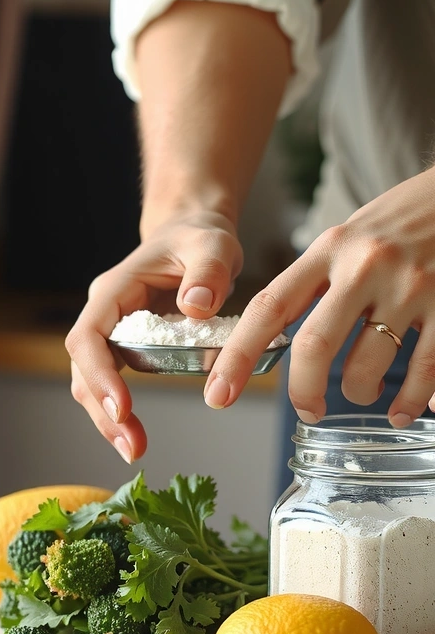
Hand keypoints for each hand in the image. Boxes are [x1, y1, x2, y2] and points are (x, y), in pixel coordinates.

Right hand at [65, 210, 242, 461]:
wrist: (192, 235)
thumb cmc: (198, 238)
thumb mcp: (213, 245)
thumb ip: (208, 272)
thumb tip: (196, 306)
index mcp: (115, 289)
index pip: (89, 335)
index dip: (99, 373)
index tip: (122, 406)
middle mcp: (105, 313)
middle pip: (84, 368)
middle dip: (102, 410)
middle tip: (131, 446)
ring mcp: (113, 332)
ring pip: (93, 382)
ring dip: (107, 419)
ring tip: (134, 450)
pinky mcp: (127, 348)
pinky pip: (113, 384)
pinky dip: (120, 413)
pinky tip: (136, 437)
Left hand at [204, 169, 434, 425]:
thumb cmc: (399, 222)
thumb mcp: (347, 238)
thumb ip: (315, 283)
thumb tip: (273, 343)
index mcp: (328, 248)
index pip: (269, 307)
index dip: (239, 355)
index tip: (218, 393)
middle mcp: (365, 265)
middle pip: (315, 345)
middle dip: (303, 391)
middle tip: (307, 410)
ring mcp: (411, 285)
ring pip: (369, 366)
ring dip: (358, 393)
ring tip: (361, 394)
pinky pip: (425, 370)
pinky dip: (410, 401)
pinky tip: (401, 410)